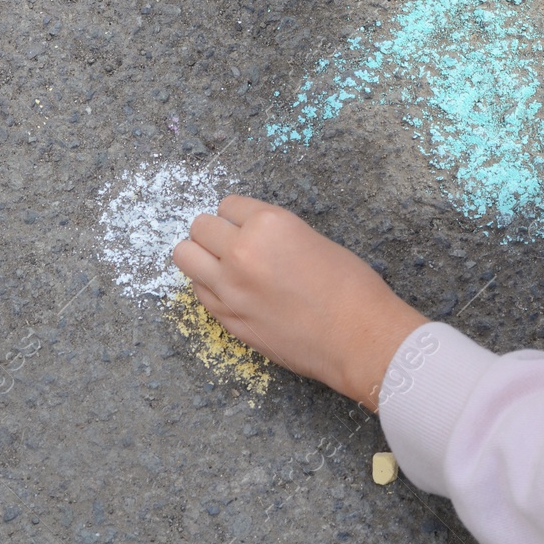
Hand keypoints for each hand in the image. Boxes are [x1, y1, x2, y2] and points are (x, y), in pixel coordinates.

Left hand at [172, 196, 426, 409]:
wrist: (358, 338)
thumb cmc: (350, 287)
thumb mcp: (310, 239)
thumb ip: (272, 234)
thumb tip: (248, 236)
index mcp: (268, 224)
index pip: (228, 205)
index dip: (239, 216)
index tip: (248, 227)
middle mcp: (241, 251)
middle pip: (200, 226)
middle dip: (215, 232)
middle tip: (233, 245)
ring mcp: (229, 287)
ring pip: (185, 256)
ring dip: (201, 256)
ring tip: (222, 265)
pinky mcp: (227, 319)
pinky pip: (199, 291)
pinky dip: (209, 286)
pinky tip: (233, 291)